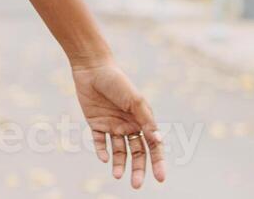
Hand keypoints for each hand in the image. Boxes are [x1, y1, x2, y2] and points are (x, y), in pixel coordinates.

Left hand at [70, 57, 166, 187]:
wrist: (93, 69)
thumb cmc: (118, 82)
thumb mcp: (135, 101)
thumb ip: (146, 121)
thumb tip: (158, 141)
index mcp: (143, 121)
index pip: (153, 146)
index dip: (158, 162)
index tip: (160, 178)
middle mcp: (129, 125)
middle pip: (136, 153)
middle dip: (137, 169)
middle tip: (136, 185)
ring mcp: (113, 125)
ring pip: (119, 151)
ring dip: (120, 164)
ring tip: (118, 176)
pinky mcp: (97, 124)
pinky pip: (101, 142)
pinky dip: (103, 152)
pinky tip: (105, 159)